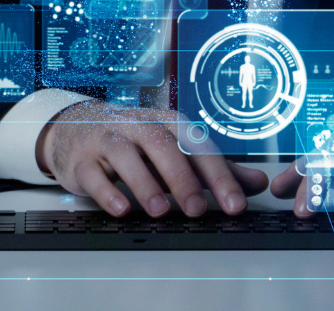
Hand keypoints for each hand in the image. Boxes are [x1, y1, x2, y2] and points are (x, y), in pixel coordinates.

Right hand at [37, 100, 268, 217]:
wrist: (76, 127)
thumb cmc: (135, 141)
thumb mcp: (176, 150)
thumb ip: (215, 168)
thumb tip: (258, 183)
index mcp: (167, 123)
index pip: (197, 145)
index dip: (219, 174)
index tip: (235, 204)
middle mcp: (138, 126)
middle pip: (162, 146)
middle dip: (182, 179)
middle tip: (197, 210)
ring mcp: (107, 140)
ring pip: (125, 155)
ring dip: (144, 183)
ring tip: (161, 211)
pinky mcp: (82, 160)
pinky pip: (92, 173)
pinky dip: (106, 191)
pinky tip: (120, 209)